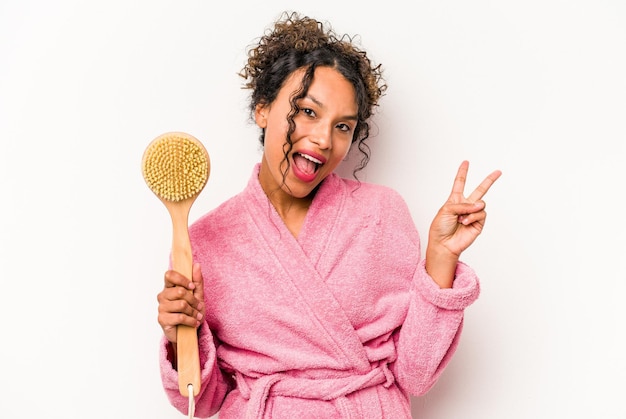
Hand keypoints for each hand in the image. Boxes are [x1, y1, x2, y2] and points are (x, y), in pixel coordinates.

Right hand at [157, 263, 204, 343]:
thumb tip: (196, 265)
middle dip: (193, 300)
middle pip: (179, 291)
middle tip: (199, 307)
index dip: (182, 279)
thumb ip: (197, 281)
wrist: (189, 332)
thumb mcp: (198, 295)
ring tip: (196, 316)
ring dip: (193, 312)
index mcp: (169, 287)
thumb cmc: (191, 312)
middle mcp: (163, 296)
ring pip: (182, 304)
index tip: (192, 286)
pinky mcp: (162, 319)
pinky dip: (191, 321)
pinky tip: (193, 323)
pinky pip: (180, 317)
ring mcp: (161, 307)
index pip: (169, 274)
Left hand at [426, 161, 500, 286]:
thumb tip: (480, 205)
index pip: (460, 183)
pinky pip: (481, 214)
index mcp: (455, 200)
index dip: (463, 172)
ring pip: (481, 203)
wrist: (443, 244)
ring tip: (461, 219)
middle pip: (480, 190)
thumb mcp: (446, 210)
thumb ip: (463, 204)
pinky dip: (473, 217)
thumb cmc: (440, 227)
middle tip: (498, 172)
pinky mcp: (479, 223)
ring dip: (470, 211)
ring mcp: (473, 214)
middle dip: (489, 180)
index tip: (466, 162)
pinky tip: (465, 222)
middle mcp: (466, 205)